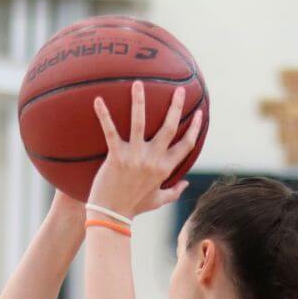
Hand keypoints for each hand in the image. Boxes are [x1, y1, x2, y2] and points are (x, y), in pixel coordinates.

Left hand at [87, 82, 202, 218]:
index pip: (187, 145)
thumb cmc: (134, 207)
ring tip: (138, 83)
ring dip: (140, 101)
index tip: (199, 113)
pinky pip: (110, 131)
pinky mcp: (116, 157)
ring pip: (140, 123)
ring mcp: (135, 157)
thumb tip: (186, 183)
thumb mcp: (158, 200)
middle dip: (176, 107)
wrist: (111, 215)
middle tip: (179, 89)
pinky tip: (98, 100)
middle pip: (170, 128)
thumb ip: (174, 191)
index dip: (195, 128)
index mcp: (165, 168)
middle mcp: (153, 160)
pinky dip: (104, 115)